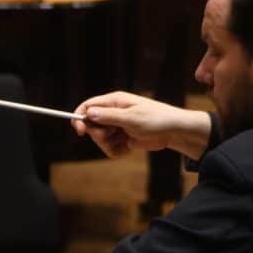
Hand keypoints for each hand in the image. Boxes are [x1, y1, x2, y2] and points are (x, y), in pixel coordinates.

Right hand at [71, 91, 210, 159]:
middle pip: (91, 126)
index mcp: (114, 102)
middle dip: (100, 134)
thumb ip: (108, 116)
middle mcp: (113, 113)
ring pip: (100, 140)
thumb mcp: (131, 117)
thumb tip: (88, 113)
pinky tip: (130, 147)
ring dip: (110, 144)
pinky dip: (118, 151)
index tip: (80, 132)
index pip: (87, 106)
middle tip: (115, 134)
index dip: (79, 118)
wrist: (173, 132)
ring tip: (126, 140)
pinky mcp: (122, 140)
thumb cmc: (155, 119)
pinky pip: (110, 150)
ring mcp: (117, 127)